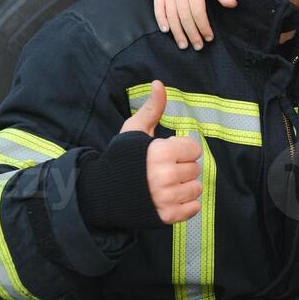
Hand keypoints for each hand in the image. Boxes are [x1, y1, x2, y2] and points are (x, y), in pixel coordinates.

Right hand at [122, 79, 202, 223]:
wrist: (102, 193)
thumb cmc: (122, 158)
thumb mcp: (134, 130)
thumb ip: (152, 108)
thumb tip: (159, 83)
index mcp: (161, 152)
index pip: (193, 149)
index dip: (180, 149)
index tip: (165, 152)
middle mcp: (165, 176)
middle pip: (195, 169)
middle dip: (182, 167)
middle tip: (163, 169)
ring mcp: (166, 198)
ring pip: (196, 188)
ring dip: (185, 186)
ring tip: (165, 183)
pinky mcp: (166, 216)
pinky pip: (193, 208)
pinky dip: (185, 204)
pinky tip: (169, 197)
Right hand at [154, 0, 235, 50]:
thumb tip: (233, 5)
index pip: (198, 11)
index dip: (204, 26)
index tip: (209, 38)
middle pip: (185, 17)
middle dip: (192, 34)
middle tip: (198, 46)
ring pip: (171, 16)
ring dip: (177, 32)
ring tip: (184, 45)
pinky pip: (158, 8)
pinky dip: (161, 20)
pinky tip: (166, 31)